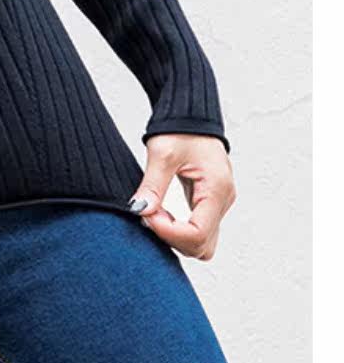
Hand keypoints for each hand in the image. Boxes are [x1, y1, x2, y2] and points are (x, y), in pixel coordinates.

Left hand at [127, 134, 235, 260]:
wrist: (191, 116)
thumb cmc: (181, 129)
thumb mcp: (162, 153)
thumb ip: (152, 185)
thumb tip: (140, 211)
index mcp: (217, 189)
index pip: (197, 234)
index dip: (168, 232)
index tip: (147, 215)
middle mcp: (223, 200)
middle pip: (202, 246)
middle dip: (172, 239)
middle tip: (149, 215)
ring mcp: (218, 203)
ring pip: (201, 243)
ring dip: (174, 236)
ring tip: (154, 213)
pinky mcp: (209, 203)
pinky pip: (198, 230)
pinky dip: (178, 230)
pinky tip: (160, 214)